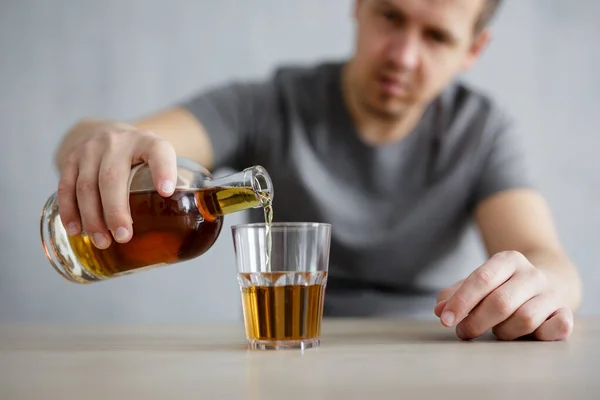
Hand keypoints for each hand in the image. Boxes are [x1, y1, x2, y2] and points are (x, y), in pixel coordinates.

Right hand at [57, 120, 177, 248]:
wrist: (109, 134)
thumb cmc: (142, 157)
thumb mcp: (161, 161)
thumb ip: (177, 184)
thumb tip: (196, 221)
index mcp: (148, 142)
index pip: (158, 152)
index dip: (163, 170)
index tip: (166, 192)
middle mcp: (118, 142)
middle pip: (113, 177)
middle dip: (116, 210)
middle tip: (123, 236)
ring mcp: (91, 149)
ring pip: (86, 185)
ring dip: (92, 217)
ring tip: (102, 242)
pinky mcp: (71, 158)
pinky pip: (66, 186)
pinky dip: (69, 210)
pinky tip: (75, 230)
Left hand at [434, 251, 573, 340]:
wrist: (548, 282)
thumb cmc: (503, 286)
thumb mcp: (479, 283)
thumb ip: (456, 294)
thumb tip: (439, 308)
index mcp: (508, 260)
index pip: (481, 279)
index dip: (461, 302)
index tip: (445, 319)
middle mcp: (532, 274)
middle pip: (500, 302)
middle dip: (476, 322)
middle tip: (463, 332)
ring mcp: (551, 293)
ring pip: (524, 320)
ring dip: (503, 332)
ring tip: (496, 330)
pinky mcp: (565, 313)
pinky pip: (557, 328)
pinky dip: (540, 335)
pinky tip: (527, 336)